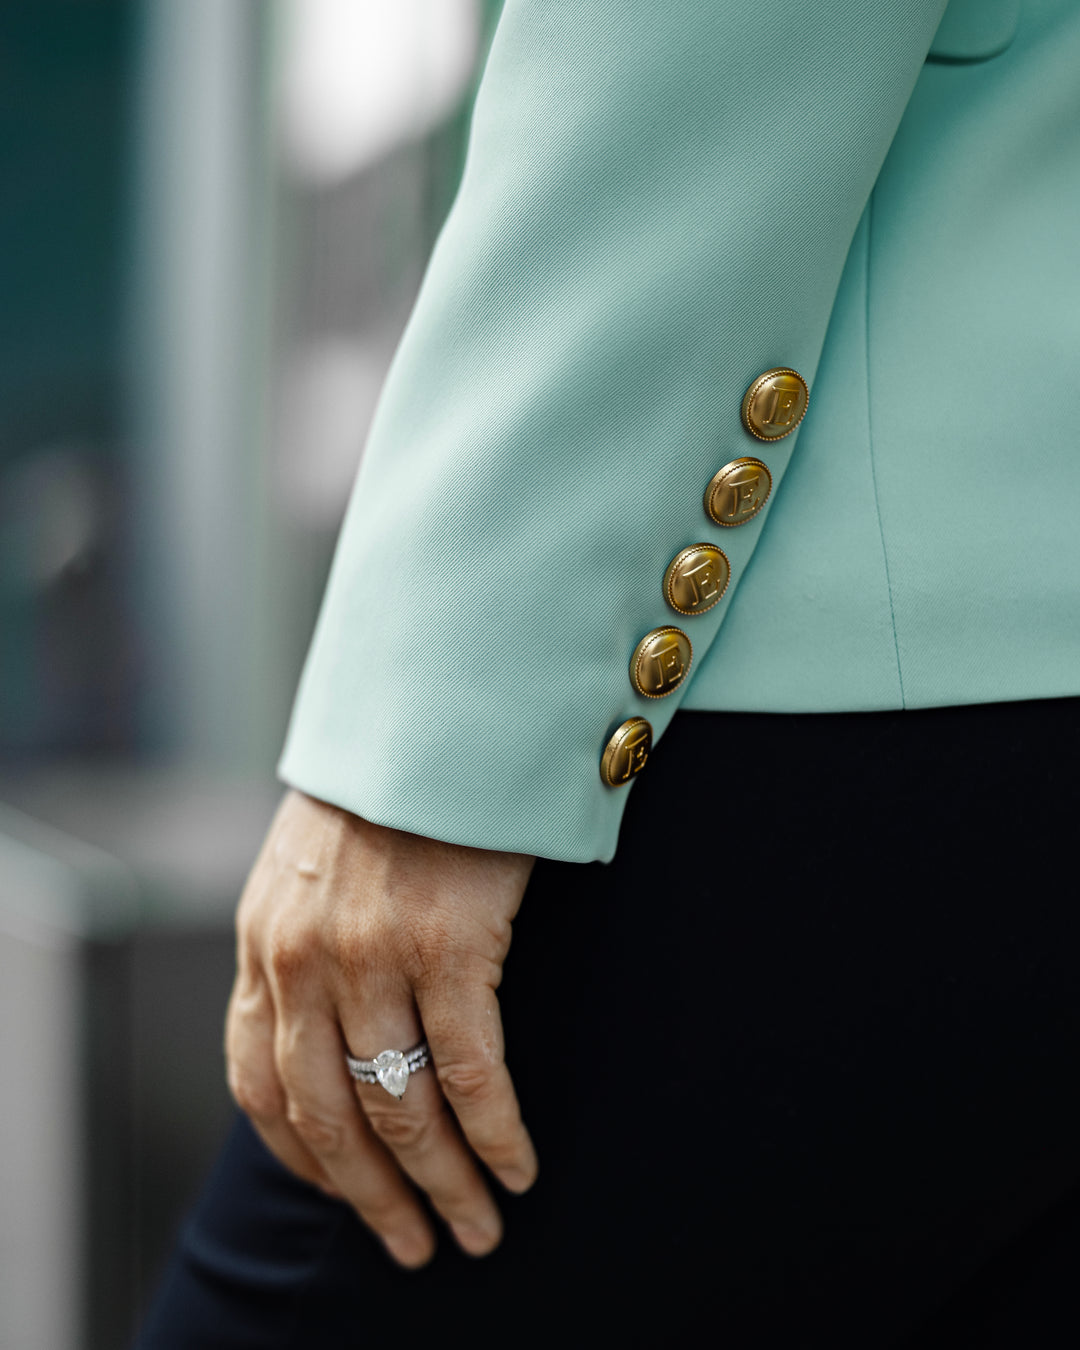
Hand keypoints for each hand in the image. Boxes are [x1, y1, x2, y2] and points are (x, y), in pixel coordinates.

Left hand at [224, 788, 537, 1266]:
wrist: (439, 706)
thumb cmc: (388, 785)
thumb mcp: (310, 863)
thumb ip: (300, 943)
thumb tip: (329, 1027)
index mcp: (263, 942)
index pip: (259, 1086)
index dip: (301, 1159)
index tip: (342, 1194)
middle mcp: (304, 961)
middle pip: (330, 1117)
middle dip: (375, 1198)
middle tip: (416, 1245)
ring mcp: (373, 956)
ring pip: (402, 1108)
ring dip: (443, 1184)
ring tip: (476, 1228)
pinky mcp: (451, 945)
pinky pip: (470, 1071)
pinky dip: (496, 1135)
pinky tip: (517, 1168)